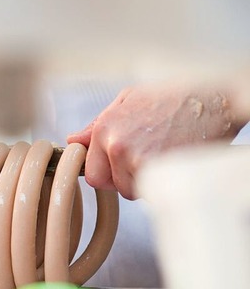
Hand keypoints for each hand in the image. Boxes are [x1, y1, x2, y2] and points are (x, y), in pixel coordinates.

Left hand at [67, 83, 244, 199]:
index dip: (107, 171)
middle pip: (108, 185)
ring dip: (144, 181)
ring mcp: (136, 160)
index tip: (122, 165)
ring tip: (162, 156)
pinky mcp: (158, 171)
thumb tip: (74, 141)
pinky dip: (161, 184)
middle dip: (123, 179)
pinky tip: (172, 161)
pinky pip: (151, 192)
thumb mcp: (129, 99)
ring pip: (132, 191)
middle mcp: (115, 144)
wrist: (215, 97)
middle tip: (145, 160)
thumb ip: (98, 124)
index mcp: (105, 127)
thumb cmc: (174, 95)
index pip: (91, 172)